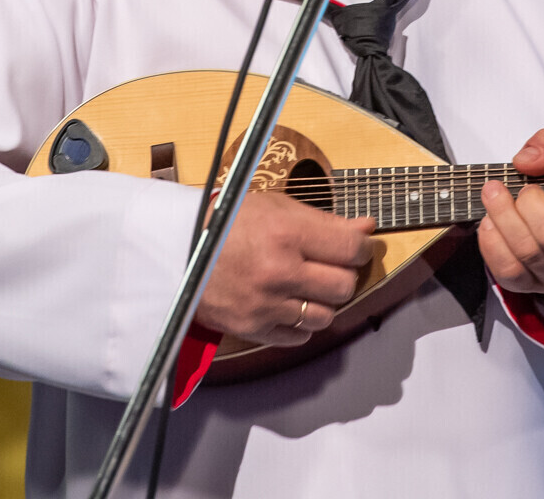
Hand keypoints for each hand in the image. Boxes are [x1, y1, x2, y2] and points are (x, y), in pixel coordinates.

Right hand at [196, 191, 374, 345]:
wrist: (177, 252)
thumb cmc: (226, 223)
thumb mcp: (274, 206)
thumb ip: (323, 220)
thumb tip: (366, 229)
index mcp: (286, 234)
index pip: (350, 249)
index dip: (362, 247)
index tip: (358, 246)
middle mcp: (279, 271)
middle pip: (344, 285)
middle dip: (343, 274)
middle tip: (331, 265)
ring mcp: (267, 303)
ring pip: (326, 315)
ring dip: (324, 300)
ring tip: (308, 285)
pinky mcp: (255, 328)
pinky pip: (300, 336)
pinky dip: (301, 322)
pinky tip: (290, 303)